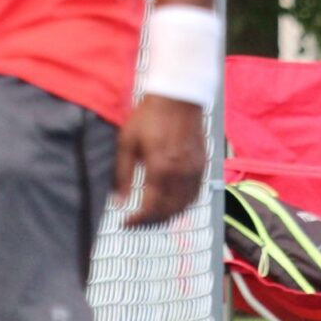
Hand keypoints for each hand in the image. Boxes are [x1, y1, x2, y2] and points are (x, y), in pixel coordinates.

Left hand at [113, 94, 205, 227]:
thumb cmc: (148, 116)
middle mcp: (180, 174)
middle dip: (151, 222)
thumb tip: (118, 201)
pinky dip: (183, 205)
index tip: (125, 223)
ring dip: (167, 216)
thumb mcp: (127, 142)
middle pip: (168, 212)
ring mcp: (194, 170)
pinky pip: (195, 194)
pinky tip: (172, 203)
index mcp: (160, 169)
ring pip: (183, 206)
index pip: (150, 209)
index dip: (137, 221)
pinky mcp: (202, 165)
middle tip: (137, 222)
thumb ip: (122, 174)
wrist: (178, 97)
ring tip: (152, 216)